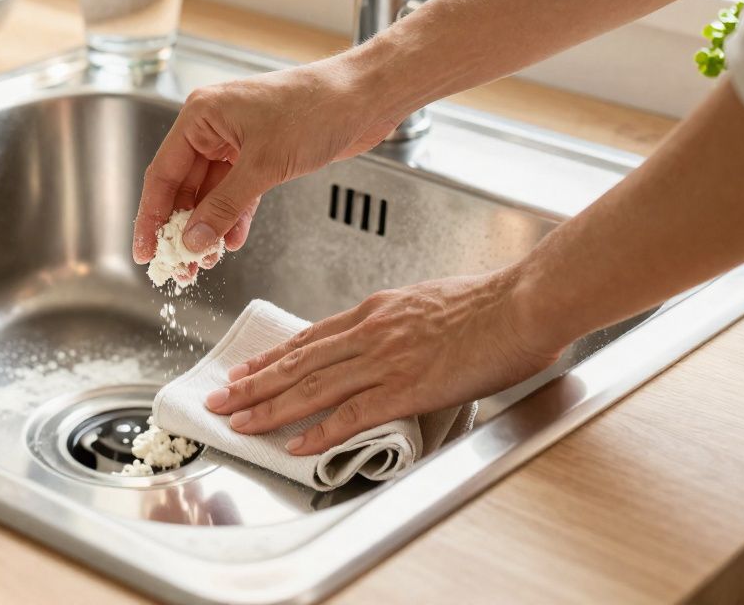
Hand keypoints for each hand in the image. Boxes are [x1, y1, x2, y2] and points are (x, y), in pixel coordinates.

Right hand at [132, 57, 398, 265]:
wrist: (365, 98)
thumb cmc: (317, 108)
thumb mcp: (263, 165)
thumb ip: (224, 207)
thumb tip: (194, 239)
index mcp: (201, 116)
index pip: (162, 173)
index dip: (152, 216)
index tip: (146, 251)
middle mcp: (214, 127)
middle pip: (183, 187)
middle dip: (182, 228)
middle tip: (179, 265)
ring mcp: (238, 141)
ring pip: (210, 194)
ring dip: (208, 227)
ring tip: (206, 261)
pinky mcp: (261, 155)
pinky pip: (236, 193)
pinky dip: (233, 217)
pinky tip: (232, 242)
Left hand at [203, 269, 563, 454]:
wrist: (523, 302)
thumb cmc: (492, 302)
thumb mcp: (430, 300)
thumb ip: (402, 321)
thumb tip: (392, 335)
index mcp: (377, 310)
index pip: (310, 337)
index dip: (272, 357)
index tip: (245, 370)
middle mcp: (371, 332)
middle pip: (298, 361)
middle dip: (253, 383)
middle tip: (219, 398)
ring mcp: (386, 359)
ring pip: (312, 387)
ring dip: (269, 407)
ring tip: (237, 421)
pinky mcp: (407, 387)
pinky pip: (351, 413)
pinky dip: (319, 430)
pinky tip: (294, 443)